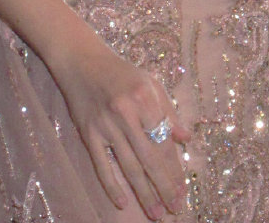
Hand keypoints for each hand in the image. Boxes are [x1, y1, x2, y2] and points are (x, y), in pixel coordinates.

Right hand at [51, 30, 190, 218]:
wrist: (82, 60)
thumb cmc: (121, 72)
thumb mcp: (151, 83)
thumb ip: (169, 111)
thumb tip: (185, 139)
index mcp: (146, 98)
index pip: (164, 142)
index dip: (175, 169)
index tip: (183, 190)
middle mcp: (127, 112)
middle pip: (149, 158)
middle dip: (163, 187)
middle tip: (174, 209)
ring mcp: (106, 125)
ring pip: (128, 166)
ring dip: (144, 193)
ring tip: (156, 213)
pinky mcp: (88, 133)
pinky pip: (102, 165)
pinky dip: (112, 185)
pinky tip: (123, 202)